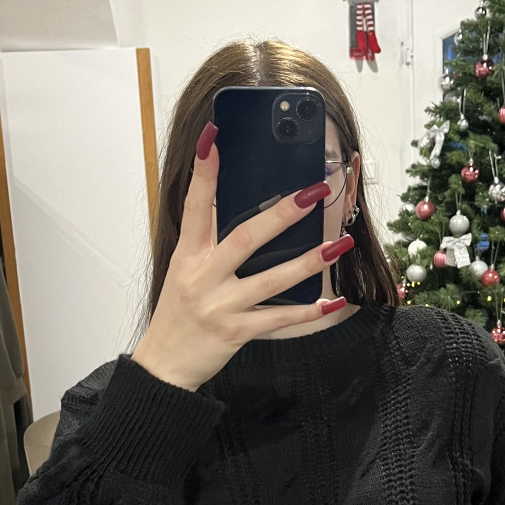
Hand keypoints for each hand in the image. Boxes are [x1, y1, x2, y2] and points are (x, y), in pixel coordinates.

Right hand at [133, 121, 352, 391]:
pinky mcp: (236, 332)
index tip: (213, 137)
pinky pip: (278, 319)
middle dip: (283, 213)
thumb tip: (251, 214)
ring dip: (309, 261)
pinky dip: (308, 312)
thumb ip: (210, 245)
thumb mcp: (184, 272)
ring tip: (340, 244)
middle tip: (315, 192)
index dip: (204, 172)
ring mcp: (220, 305)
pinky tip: (334, 301)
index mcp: (188, 255)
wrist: (165, 367)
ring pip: (271, 279)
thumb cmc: (178, 314)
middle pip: (245, 238)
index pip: (195, 206)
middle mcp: (202, 276)